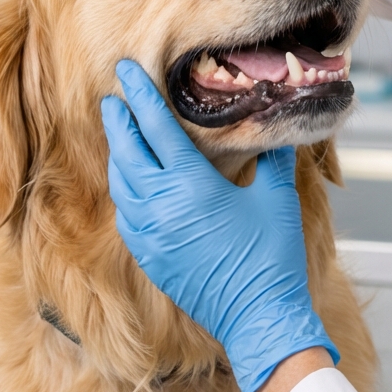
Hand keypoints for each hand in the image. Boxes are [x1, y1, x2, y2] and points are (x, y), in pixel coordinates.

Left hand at [101, 61, 338, 391]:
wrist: (258, 319)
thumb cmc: (272, 259)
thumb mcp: (277, 198)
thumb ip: (273, 157)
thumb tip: (276, 125)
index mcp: (191, 185)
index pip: (155, 127)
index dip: (139, 95)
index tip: (126, 72)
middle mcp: (161, 208)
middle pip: (127, 152)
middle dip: (119, 121)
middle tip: (114, 98)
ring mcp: (151, 236)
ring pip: (121, 184)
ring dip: (118, 155)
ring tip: (120, 136)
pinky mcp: (150, 258)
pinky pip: (126, 215)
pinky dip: (124, 191)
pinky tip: (131, 185)